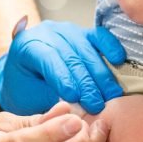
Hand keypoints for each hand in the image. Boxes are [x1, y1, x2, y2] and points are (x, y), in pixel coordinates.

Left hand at [0, 21, 125, 115]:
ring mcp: (67, 30)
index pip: (48, 59)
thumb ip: (49, 99)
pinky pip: (99, 36)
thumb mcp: (29, 96)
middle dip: (86, 82)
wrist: (24, 72)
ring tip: (110, 95)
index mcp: (27, 45)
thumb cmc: (25, 88)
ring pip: (87, 49)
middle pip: (71, 56)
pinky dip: (110, 46)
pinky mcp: (83, 32)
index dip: (63, 78)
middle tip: (97, 105)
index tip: (75, 97)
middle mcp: (48, 32)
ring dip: (100, 74)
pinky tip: (118, 60)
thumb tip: (72, 111)